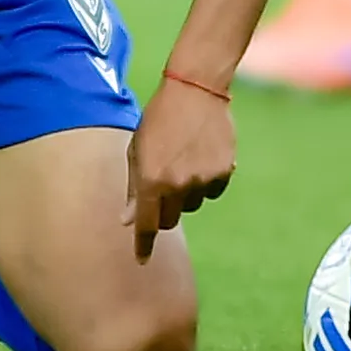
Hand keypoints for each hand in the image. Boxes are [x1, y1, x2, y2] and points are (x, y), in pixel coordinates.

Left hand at [126, 72, 235, 261]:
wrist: (196, 89)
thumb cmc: (159, 118)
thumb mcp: (137, 149)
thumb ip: (134, 188)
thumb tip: (128, 222)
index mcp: (151, 179)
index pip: (146, 225)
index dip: (143, 245)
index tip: (141, 261)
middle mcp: (177, 184)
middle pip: (169, 219)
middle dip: (163, 212)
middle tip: (162, 187)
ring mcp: (202, 179)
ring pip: (192, 205)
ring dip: (185, 193)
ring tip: (183, 159)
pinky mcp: (223, 172)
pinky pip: (212, 191)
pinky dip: (206, 181)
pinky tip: (202, 155)